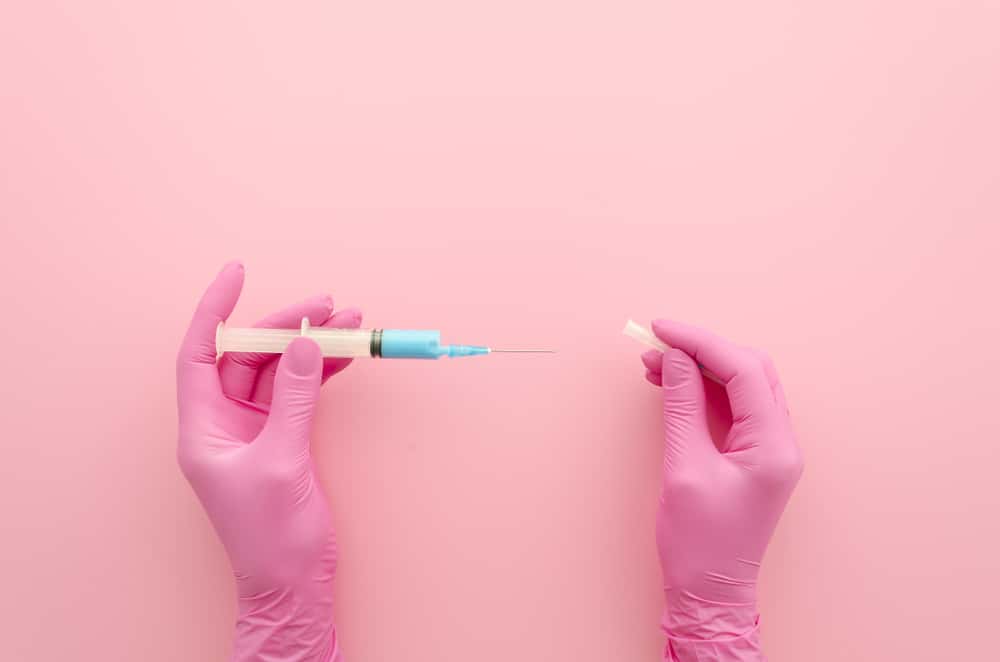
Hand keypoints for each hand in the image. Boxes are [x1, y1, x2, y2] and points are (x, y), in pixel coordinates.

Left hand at [176, 262, 359, 661]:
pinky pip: (299, 393)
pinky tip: (346, 357)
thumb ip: (292, 399)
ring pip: (280, 371)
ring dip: (312, 346)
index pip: (201, 353)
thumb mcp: (281, 460)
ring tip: (349, 322)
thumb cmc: (270, 536)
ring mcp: (255, 431)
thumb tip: (303, 345)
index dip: (215, 309)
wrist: (291, 584)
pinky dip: (322, 373)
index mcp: (205, 428)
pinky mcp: (283, 441)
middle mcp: (225, 424)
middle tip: (327, 305)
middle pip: (250, 356)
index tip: (237, 273)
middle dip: (287, 326)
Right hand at [641, 320, 802, 659]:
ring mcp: (769, 449)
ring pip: (740, 387)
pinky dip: (703, 392)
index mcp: (774, 445)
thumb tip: (674, 358)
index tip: (662, 330)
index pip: (743, 370)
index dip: (700, 342)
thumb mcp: (684, 469)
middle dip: (702, 351)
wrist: (710, 595)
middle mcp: (780, 441)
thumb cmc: (699, 543)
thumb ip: (681, 406)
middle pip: (749, 371)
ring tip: (655, 364)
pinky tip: (672, 386)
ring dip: (700, 370)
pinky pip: (732, 409)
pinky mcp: (752, 457)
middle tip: (658, 345)